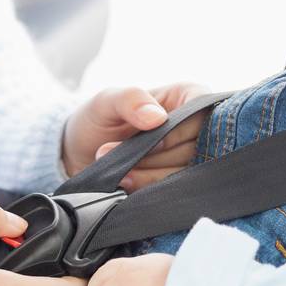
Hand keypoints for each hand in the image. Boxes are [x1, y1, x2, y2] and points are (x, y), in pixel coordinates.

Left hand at [62, 80, 213, 190]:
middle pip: (195, 147)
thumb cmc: (99, 117)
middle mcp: (195, 125)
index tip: (150, 142)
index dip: (177, 132)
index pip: (202, 113)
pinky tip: (126, 182)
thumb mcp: (107, 101)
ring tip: (118, 170)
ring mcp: (189, 155)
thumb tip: (157, 118)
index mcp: (187, 95)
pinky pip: (174, 189)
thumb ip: (131, 100)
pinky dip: (147, 188)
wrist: (82, 152)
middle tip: (116, 154)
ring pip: (186, 172)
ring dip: (148, 174)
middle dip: (154, 156)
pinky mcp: (178, 179)